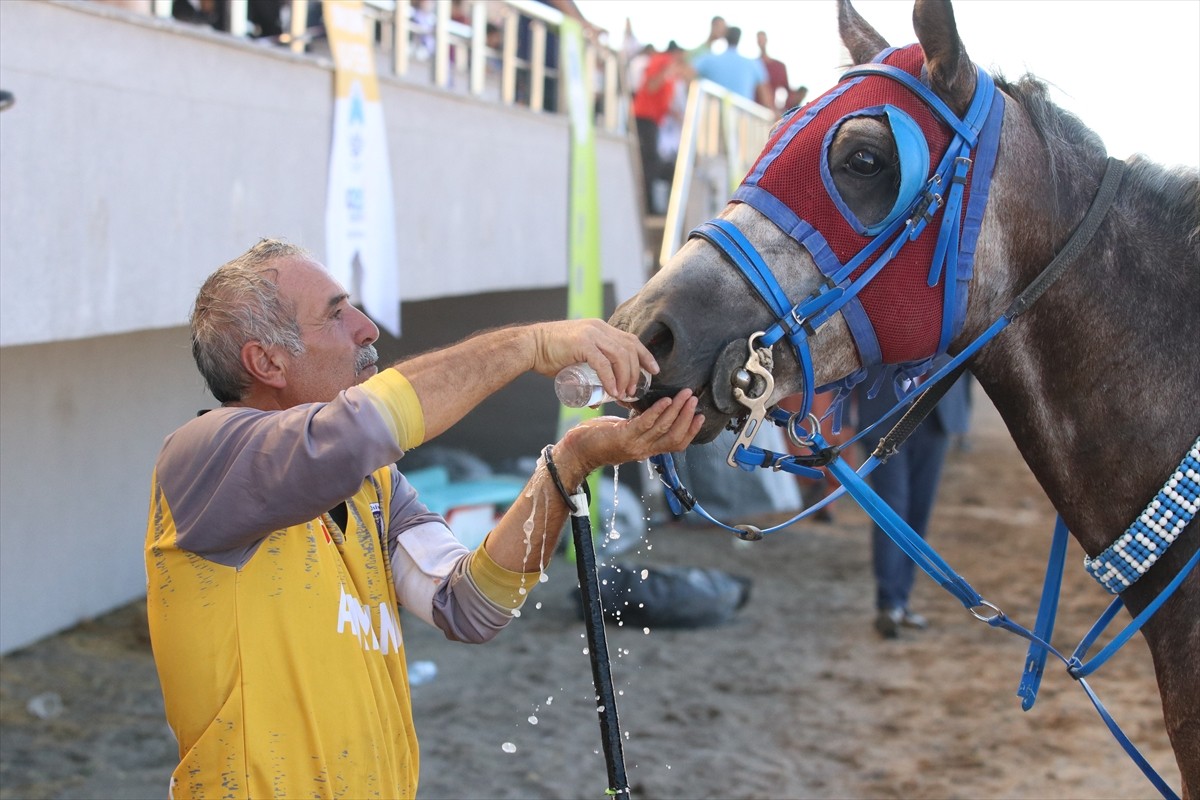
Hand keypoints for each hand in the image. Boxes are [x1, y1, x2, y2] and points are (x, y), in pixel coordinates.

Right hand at [531, 319, 657, 400]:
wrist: (529, 346)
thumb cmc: (551, 355)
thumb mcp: (578, 357)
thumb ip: (591, 370)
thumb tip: (600, 397)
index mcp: (601, 328)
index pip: (631, 340)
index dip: (646, 355)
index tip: (654, 371)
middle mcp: (599, 328)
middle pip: (630, 349)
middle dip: (637, 372)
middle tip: (634, 391)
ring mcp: (591, 335)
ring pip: (620, 356)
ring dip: (626, 377)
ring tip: (623, 393)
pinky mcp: (581, 344)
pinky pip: (603, 363)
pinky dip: (611, 379)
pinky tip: (612, 390)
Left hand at [554, 390, 703, 480]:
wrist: (575, 452)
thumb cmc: (597, 439)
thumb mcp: (625, 431)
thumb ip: (639, 424)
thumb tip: (653, 409)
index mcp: (646, 449)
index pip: (677, 444)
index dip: (691, 431)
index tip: (700, 416)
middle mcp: (644, 450)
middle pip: (675, 436)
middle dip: (687, 416)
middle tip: (694, 398)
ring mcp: (635, 445)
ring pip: (664, 429)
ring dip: (677, 410)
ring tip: (684, 395)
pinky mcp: (623, 438)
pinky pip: (645, 424)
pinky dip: (657, 412)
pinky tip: (664, 401)